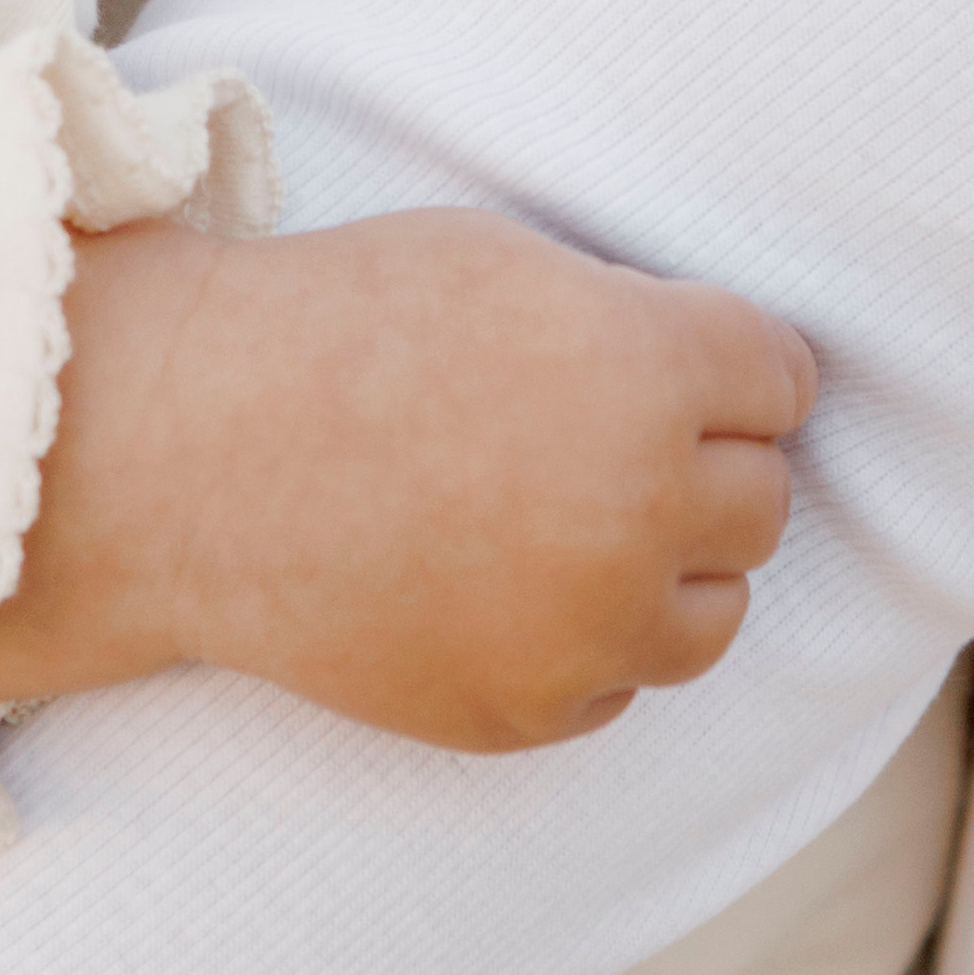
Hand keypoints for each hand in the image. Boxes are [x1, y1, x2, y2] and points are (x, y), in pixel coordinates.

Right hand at [0, 209, 813, 751]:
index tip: (680, 357)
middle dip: (703, 459)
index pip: (783, 377)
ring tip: (567, 514)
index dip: (730, 361)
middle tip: (609, 432)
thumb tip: (722, 376)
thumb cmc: (340, 325)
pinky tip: (499, 578)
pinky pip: (619, 682)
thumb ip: (633, 322)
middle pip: (764, 499)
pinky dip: (584, 639)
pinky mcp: (529, 713)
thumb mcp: (507, 261)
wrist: (190, 453)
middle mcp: (640, 507)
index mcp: (647, 369)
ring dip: (667, 564)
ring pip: (714, 611)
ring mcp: (586, 627)